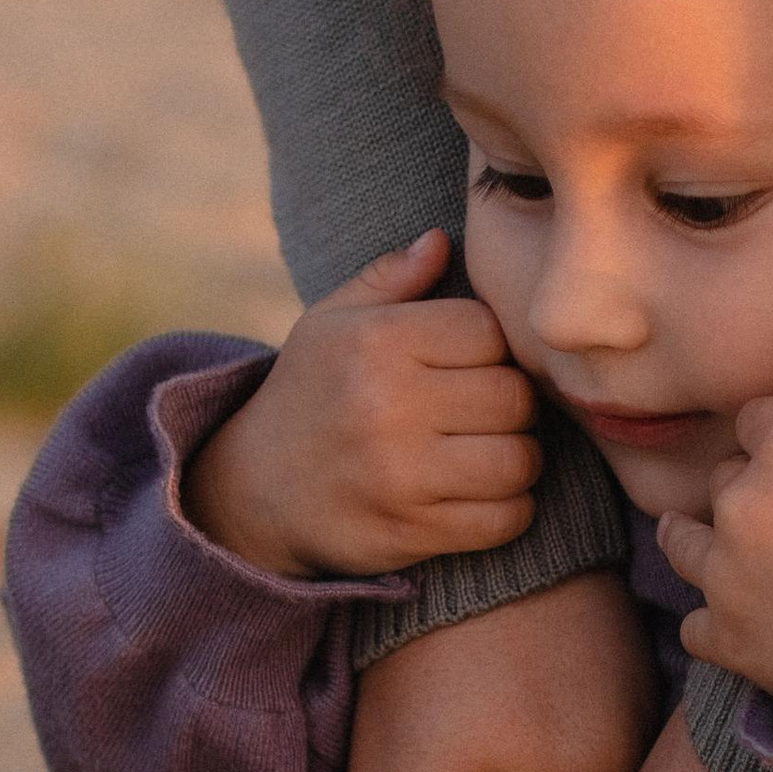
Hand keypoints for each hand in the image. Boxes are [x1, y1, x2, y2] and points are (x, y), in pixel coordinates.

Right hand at [184, 232, 540, 577]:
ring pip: (519, 460)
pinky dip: (510, 510)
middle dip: (511, 405)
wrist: (252, 492)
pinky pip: (505, 519)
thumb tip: (439, 240)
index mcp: (376, 342)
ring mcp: (400, 474)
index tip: (469, 365)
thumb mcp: (329, 324)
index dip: (490, 347)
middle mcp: (388, 405)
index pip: (488, 330)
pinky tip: (484, 496)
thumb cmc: (308, 394)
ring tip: (492, 452)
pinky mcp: (411, 531)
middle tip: (487, 412)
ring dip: (518, 459)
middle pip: (514, 396)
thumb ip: (388, 280)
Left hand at [660, 299, 772, 717]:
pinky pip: (696, 622)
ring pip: (685, 542)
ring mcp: (725, 572)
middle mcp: (741, 501)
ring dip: (709, 547)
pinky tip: (755, 625)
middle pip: (721, 481)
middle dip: (750, 494)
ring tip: (751, 563)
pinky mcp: (724, 636)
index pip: (757, 421)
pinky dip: (718, 625)